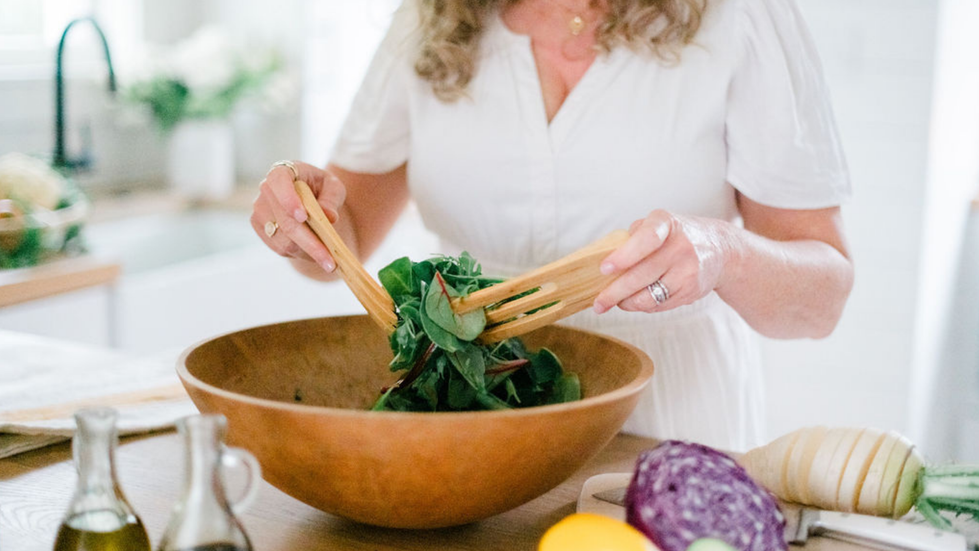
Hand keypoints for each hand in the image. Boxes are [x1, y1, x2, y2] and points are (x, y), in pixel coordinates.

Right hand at [251, 161, 345, 272]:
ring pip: (283, 240)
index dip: (289, 200)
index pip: (279, 182)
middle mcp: (266, 190)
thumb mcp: (333, 187)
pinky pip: (280, 248)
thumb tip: (329, 217)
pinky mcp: (260, 228)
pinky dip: (300, 254)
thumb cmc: (321, 187)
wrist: (308, 196)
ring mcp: (260, 210)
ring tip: (329, 261)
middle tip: (330, 261)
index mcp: (282, 172)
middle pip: (286, 221)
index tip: (303, 216)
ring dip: (307, 253)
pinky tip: (315, 255)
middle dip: (310, 243)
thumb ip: (332, 199)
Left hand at [592, 210, 733, 313]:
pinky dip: (642, 306)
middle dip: (615, 292)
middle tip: (598, 303)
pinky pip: (659, 305)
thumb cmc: (678, 236)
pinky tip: (634, 301)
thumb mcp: (659, 224)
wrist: (721, 251)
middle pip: (642, 275)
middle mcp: (681, 247)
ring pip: (649, 296)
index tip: (604, 268)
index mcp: (667, 224)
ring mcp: (688, 271)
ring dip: (626, 303)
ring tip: (612, 302)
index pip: (646, 239)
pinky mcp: (691, 291)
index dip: (624, 256)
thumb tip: (605, 259)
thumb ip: (634, 236)